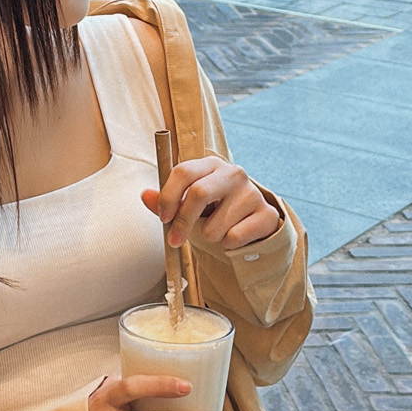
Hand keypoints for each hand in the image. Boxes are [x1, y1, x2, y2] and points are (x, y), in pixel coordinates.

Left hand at [141, 156, 279, 251]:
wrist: (252, 224)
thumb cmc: (215, 211)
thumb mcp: (189, 205)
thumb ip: (167, 201)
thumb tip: (145, 195)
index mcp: (211, 165)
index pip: (184, 171)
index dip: (169, 196)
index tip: (163, 219)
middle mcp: (234, 174)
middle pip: (199, 193)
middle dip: (183, 222)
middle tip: (175, 240)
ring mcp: (253, 193)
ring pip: (216, 226)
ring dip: (209, 238)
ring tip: (217, 231)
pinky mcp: (267, 214)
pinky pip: (234, 238)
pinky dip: (228, 245)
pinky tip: (234, 236)